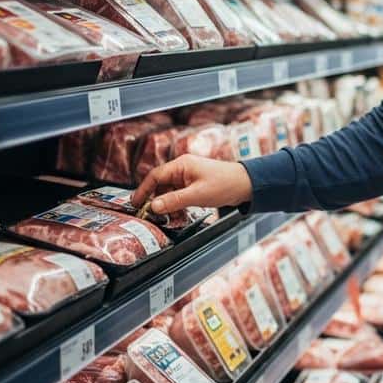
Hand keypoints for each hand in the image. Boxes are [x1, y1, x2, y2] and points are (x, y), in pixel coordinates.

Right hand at [132, 155, 253, 213]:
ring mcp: (189, 176)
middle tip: (150, 214)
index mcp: (181, 165)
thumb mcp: (197, 195)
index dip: (143, 190)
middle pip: (161, 184)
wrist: (246, 184)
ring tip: (167, 217)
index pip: (155, 176)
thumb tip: (153, 206)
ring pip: (170, 191)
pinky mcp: (195, 184)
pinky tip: (178, 214)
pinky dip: (177, 204)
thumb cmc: (225, 184)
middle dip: (155, 200)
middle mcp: (183, 168)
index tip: (135, 203)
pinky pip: (179, 194)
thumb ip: (173, 201)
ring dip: (167, 204)